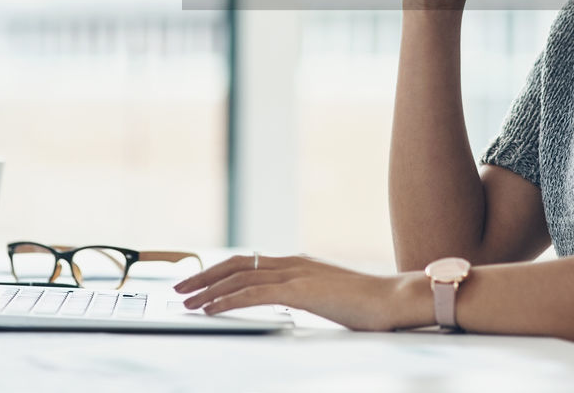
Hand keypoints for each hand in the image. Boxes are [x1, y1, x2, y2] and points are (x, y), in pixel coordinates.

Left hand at [173, 253, 433, 331]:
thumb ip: (307, 297)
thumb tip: (292, 306)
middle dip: (203, 275)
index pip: (249, 263)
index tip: (198, 281)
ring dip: (207, 289)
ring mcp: (296, 274)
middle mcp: (292, 263)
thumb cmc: (369, 306)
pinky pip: (253, 295)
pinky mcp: (300, 291)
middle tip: (179, 287)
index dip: (219, 271)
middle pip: (236, 265)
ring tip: (185, 300)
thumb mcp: (329, 298)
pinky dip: (227, 300)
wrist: (395, 300)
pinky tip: (210, 309)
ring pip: (239, 277)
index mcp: (298, 264)